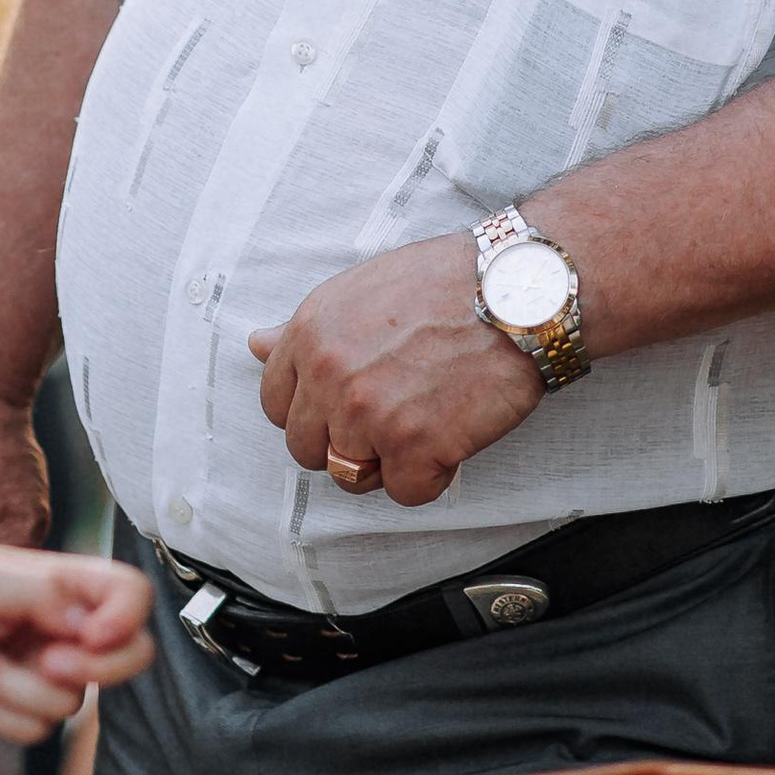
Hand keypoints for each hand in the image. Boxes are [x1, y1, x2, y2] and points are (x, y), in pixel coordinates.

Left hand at [0, 542, 153, 745]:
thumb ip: (45, 592)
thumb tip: (92, 622)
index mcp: (61, 582)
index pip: (128, 592)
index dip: (127, 616)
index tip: (94, 634)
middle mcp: (61, 627)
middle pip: (129, 654)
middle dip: (96, 667)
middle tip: (50, 660)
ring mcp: (43, 671)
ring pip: (75, 699)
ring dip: (23, 687)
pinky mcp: (19, 709)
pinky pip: (39, 728)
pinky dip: (5, 711)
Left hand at [249, 233, 540, 509]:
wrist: (518, 290)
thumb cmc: (448, 281)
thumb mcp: (361, 289)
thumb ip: (305, 328)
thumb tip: (256, 344)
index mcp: (311, 334)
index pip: (277, 404)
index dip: (315, 411)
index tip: (347, 405)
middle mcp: (330, 376)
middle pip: (307, 449)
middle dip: (346, 442)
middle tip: (393, 417)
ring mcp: (370, 415)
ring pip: (351, 477)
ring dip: (387, 463)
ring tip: (424, 426)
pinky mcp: (416, 447)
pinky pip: (405, 493)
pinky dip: (431, 476)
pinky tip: (451, 439)